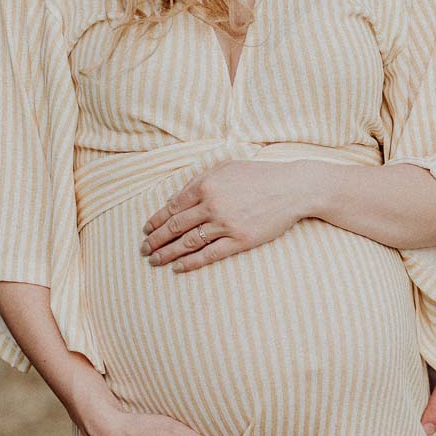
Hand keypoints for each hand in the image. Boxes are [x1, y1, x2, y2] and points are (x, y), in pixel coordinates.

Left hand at [141, 160, 306, 271]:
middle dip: (155, 240)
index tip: (146, 230)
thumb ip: (198, 180)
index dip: (156, 221)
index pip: (172, 207)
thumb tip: (173, 198)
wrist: (292, 188)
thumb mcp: (226, 168)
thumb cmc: (258, 175)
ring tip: (155, 261)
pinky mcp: (239, 240)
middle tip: (144, 249)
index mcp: (206, 184)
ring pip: (187, 242)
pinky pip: (209, 254)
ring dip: (167, 253)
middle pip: (175, 226)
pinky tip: (178, 267)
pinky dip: (190, 262)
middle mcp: (212, 204)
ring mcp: (225, 224)